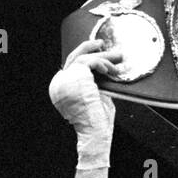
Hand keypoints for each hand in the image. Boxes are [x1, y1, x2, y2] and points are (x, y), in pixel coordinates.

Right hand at [49, 38, 123, 168]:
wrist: (95, 132)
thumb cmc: (98, 122)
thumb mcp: (94, 97)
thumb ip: (94, 83)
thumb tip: (103, 70)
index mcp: (62, 88)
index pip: (72, 66)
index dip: (85, 56)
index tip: (99, 51)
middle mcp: (60, 83)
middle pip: (74, 58)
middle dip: (90, 49)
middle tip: (104, 44)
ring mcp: (65, 79)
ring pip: (83, 58)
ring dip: (103, 57)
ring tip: (117, 58)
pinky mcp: (75, 76)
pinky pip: (90, 62)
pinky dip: (102, 63)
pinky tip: (111, 69)